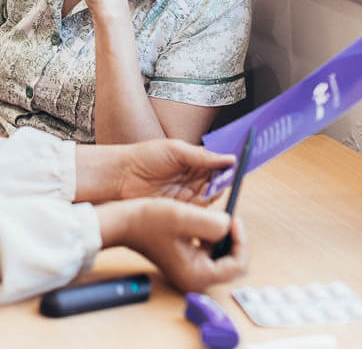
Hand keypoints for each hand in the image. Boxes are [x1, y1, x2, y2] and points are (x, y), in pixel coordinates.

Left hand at [116, 138, 235, 203]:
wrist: (122, 176)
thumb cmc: (145, 157)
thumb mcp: (176, 150)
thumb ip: (202, 156)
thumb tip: (229, 158)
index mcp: (194, 161)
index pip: (218, 165)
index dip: (228, 166)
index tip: (239, 164)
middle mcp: (193, 179)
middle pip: (218, 182)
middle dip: (224, 181)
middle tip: (226, 179)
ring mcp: (188, 195)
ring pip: (211, 198)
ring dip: (214, 194)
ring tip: (212, 188)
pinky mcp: (181, 210)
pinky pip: (199, 211)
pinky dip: (204, 208)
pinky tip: (204, 201)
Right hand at [124, 200, 247, 291]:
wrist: (126, 222)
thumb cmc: (149, 221)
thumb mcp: (184, 217)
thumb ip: (213, 223)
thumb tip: (229, 224)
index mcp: (197, 275)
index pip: (238, 265)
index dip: (241, 241)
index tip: (234, 219)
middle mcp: (196, 278)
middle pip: (233, 262)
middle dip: (233, 238)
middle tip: (227, 217)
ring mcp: (192, 270)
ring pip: (222, 254)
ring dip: (221, 234)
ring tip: (209, 217)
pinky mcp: (187, 260)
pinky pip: (210, 249)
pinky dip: (210, 234)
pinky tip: (200, 221)